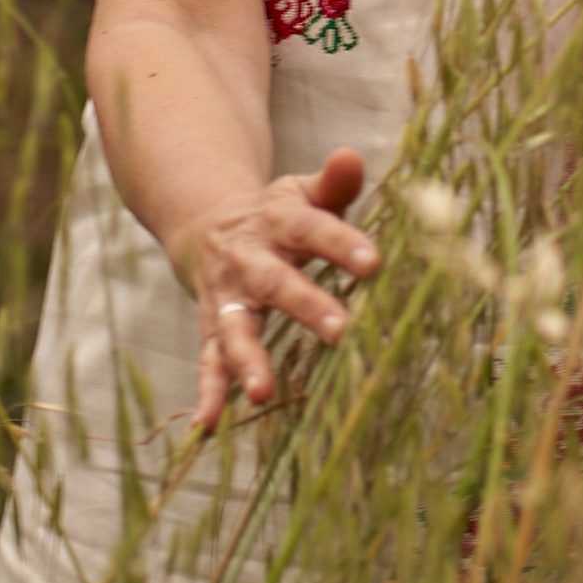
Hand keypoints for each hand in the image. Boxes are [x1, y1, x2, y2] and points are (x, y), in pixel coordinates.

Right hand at [177, 152, 378, 425]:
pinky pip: (208, 361)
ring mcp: (227, 298)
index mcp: (277, 222)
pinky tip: (208, 426)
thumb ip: (332, 183)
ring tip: (262, 392)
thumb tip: (353, 156)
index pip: (313, 229)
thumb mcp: (300, 192)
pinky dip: (208, 392)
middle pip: (276, 283)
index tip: (375, 263)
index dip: (342, 244)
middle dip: (306, 306)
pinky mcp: (213, 327)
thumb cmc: (278, 215)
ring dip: (247, 360)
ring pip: (235, 329)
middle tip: (341, 331)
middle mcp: (248, 261)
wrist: (209, 225)